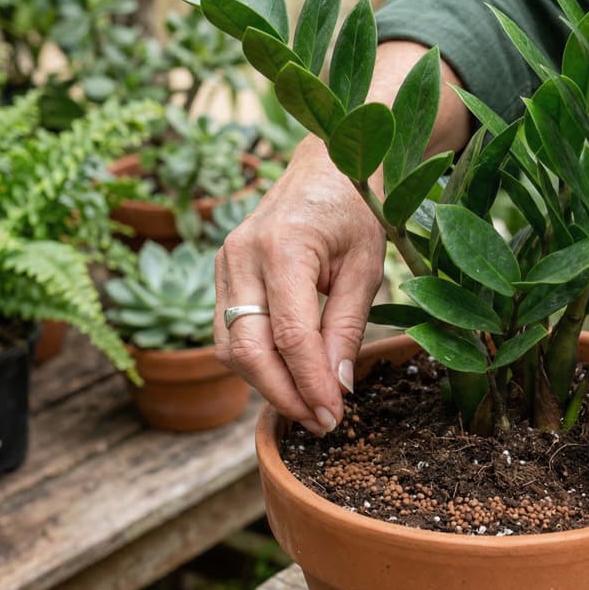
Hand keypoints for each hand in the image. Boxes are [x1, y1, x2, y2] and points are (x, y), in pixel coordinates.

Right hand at [214, 138, 385, 435]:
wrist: (322, 167)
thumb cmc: (352, 211)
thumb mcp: (366, 266)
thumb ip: (348, 327)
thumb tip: (338, 388)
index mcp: (282, 247)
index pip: (289, 335)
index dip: (310, 383)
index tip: (335, 415)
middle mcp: (241, 255)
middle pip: (247, 349)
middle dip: (283, 395)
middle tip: (322, 422)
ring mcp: (224, 264)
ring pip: (229, 347)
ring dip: (266, 385)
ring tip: (308, 405)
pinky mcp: (222, 274)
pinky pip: (227, 333)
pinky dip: (255, 362)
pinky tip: (288, 377)